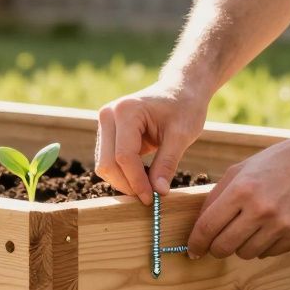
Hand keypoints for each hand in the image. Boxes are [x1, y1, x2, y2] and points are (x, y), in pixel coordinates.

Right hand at [94, 81, 209, 203]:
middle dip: (127, 184)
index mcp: (126, 111)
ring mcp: (105, 123)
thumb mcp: (182, 135)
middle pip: (107, 163)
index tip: (153, 199)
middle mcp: (108, 115)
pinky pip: (108, 161)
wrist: (180, 90)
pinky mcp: (107, 133)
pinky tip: (142, 177)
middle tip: (150, 198)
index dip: (136, 181)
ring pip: (104, 165)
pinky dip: (123, 174)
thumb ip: (167, 163)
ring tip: (148, 187)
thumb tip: (159, 193)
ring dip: (124, 181)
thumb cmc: (185, 107)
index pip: (123, 156)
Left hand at [188, 137, 289, 259]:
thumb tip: (199, 228)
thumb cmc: (277, 163)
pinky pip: (268, 253)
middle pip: (223, 247)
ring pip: (245, 254)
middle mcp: (261, 210)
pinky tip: (269, 228)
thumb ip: (216, 197)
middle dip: (214, 248)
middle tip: (216, 243)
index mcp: (242, 190)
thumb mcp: (240, 170)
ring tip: (248, 228)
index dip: (196, 242)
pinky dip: (263, 245)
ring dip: (240, 246)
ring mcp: (282, 225)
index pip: (208, 227)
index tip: (192, 250)